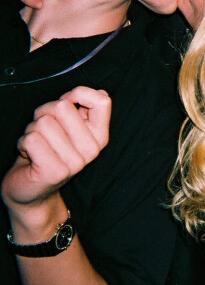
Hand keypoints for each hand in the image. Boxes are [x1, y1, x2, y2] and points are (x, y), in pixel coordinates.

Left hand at [2, 87, 110, 213]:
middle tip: (44, 131)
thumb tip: (96, 92)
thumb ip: (82, 109)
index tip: (66, 104)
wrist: (31, 191)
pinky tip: (30, 156)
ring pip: (43, 122)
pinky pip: (31, 138)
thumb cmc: (47, 151)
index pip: (102, 101)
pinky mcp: (55, 171)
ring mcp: (75, 162)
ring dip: (32, 130)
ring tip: (37, 145)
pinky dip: (23, 143)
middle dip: (44, 113)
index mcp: (100, 136)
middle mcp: (92, 150)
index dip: (78, 93)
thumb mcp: (69, 128)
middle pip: (63, 106)